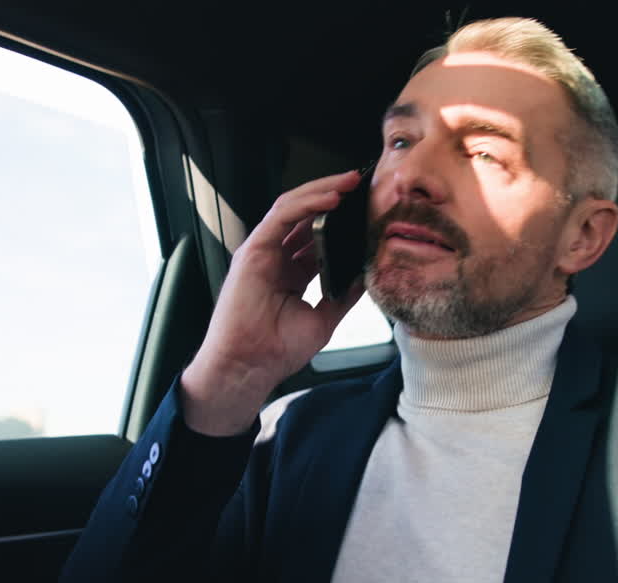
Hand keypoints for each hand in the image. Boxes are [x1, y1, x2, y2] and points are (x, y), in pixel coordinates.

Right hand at [181, 170, 366, 435]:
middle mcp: (276, 259)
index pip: (317, 235)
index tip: (366, 209)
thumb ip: (344, 294)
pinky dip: (306, 203)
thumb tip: (367, 275)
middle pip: (305, 215)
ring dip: (322, 191)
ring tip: (349, 183)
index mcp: (292, 274)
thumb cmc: (276, 349)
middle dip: (333, 196)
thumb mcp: (324, 318)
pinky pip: (281, 216)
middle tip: (361, 184)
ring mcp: (263, 252)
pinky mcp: (252, 251)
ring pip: (293, 208)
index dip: (340, 219)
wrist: (250, 365)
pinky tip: (330, 199)